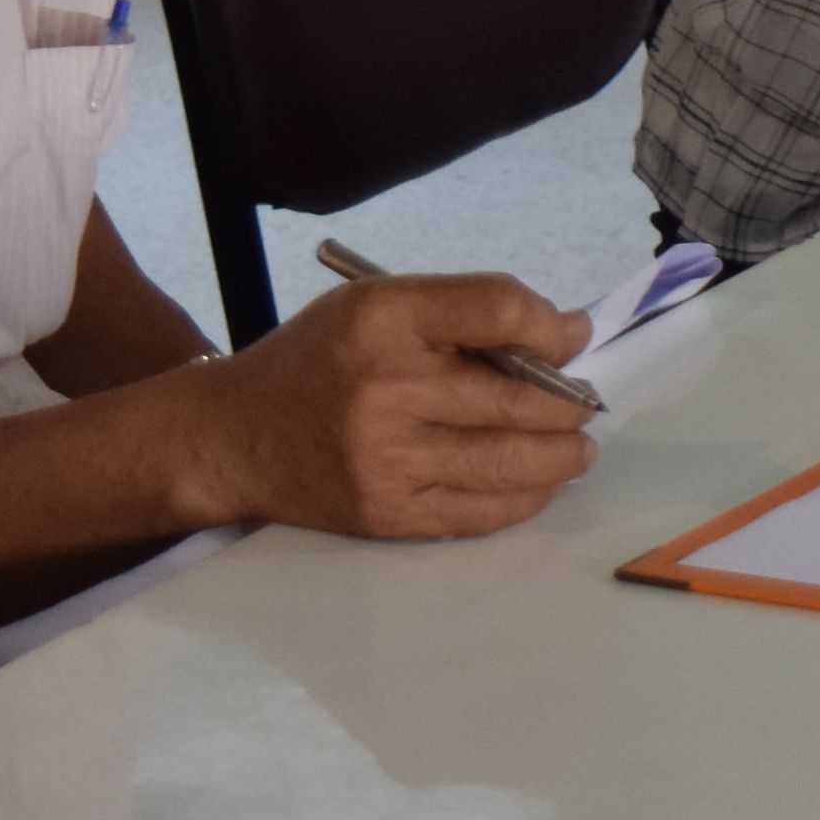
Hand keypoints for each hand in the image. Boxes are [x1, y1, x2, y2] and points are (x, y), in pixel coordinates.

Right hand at [188, 274, 595, 538]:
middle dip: (568, 403)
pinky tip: (539, 484)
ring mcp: (386, 460)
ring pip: (507, 461)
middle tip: (587, 404)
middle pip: (515, 397)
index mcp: (383, 319)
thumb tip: (565, 337)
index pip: (497, 309)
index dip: (551, 325)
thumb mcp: (376, 305)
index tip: (571, 337)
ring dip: (561, 456)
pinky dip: (524, 498)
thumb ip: (463, 312)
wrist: (233, 436)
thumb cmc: (320, 359)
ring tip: (578, 449)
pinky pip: (479, 512)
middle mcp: (385, 389)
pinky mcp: (386, 515)